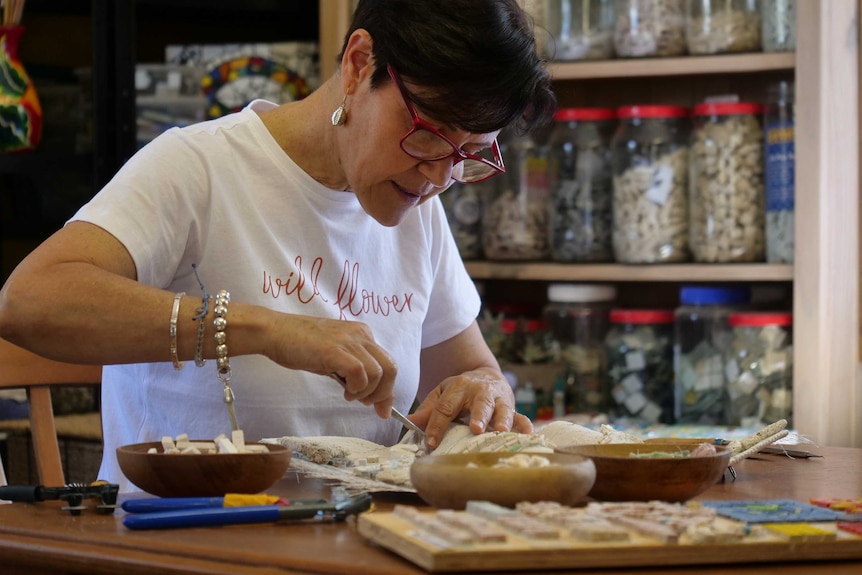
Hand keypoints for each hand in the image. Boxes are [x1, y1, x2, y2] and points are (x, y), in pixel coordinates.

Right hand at [264, 313, 396, 417]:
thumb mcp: (335, 358)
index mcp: (362, 334)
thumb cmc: (300, 346)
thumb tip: (375, 401)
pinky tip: (344, 390)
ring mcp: (348, 341)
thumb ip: (355, 374)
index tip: (382, 409)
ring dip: (366, 392)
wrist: (275, 331)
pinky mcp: (334, 350)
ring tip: (349, 395)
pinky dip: (356, 388)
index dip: (388, 390)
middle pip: (391, 368)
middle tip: (364, 402)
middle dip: (382, 393)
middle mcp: (360, 335)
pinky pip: (359, 372)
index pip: (388, 364)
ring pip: (378, 373)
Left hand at [409, 366, 533, 449]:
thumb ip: (428, 410)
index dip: (437, 425)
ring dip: (502, 419)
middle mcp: (480, 391)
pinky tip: (528, 434)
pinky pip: (521, 417)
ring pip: (502, 408)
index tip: (431, 443)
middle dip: (478, 416)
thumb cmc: (460, 391)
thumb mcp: (442, 394)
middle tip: (475, 428)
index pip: (446, 408)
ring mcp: (498, 399)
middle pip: (479, 404)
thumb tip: (408, 423)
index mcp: (458, 387)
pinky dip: (525, 425)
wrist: (486, 375)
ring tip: (501, 430)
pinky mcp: (512, 407)